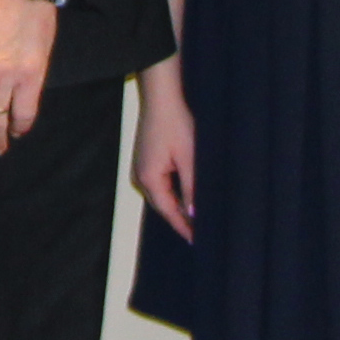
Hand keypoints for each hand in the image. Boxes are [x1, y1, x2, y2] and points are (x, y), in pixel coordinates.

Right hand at [130, 65, 194, 231]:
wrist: (162, 99)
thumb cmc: (174, 124)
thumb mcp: (189, 158)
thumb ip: (191, 188)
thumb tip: (194, 213)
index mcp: (149, 179)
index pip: (169, 211)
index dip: (183, 226)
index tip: (196, 240)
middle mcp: (140, 177)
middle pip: (162, 206)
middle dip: (179, 219)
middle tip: (198, 232)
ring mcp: (141, 168)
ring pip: (161, 195)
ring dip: (176, 205)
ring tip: (194, 217)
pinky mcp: (146, 161)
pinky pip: (159, 184)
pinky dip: (172, 192)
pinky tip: (185, 194)